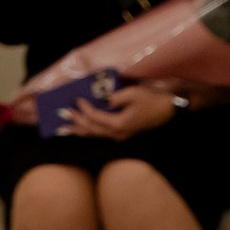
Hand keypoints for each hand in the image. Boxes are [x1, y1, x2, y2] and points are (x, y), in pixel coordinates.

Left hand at [59, 81, 175, 140]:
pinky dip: (88, 132)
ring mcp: (119, 135)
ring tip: (63, 129)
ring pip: (94, 135)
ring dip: (78, 131)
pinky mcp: (121, 133)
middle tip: (61, 115)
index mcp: (118, 124)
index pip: (95, 118)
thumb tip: (102, 99)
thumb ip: (115, 97)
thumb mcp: (133, 94)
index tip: (76, 100)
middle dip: (75, 122)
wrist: (167, 110)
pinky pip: (100, 134)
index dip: (84, 109)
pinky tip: (80, 130)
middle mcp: (116, 133)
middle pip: (91, 129)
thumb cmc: (151, 100)